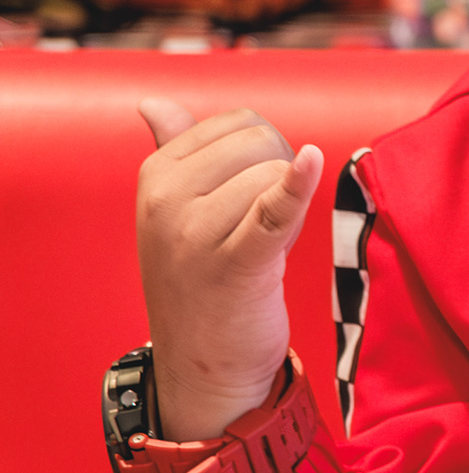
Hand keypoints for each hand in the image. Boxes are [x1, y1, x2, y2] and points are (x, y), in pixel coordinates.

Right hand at [135, 99, 324, 440]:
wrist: (202, 367)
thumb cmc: (202, 280)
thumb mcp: (174, 213)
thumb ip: (172, 152)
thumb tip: (152, 104)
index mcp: (155, 175)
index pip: (239, 123)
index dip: (262, 158)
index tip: (243, 203)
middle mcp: (166, 198)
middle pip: (262, 142)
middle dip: (278, 177)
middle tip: (259, 230)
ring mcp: (196, 231)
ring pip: (277, 173)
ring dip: (289, 211)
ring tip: (263, 251)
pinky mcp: (236, 262)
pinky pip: (274, 209)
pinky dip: (297, 188)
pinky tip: (311, 165)